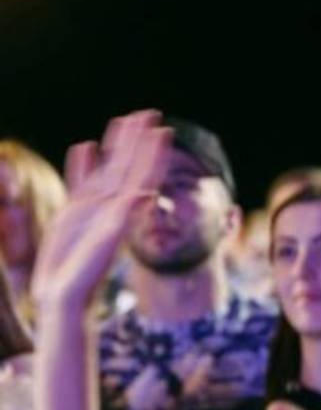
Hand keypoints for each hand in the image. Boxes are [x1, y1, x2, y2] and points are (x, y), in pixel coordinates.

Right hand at [32, 111, 170, 310]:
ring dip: (116, 146)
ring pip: (107, 168)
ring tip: (123, 121)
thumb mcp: (105, 245)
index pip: (141, 174)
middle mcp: (111, 206)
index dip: (152, 152)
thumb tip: (146, 194)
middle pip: (128, 165)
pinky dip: (85, 163)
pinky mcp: (75, 214)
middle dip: (138, 140)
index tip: (164, 128)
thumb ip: (122, 218)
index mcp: (121, 210)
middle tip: (150, 113)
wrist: (67, 296)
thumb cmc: (85, 275)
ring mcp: (93, 208)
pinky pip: (82, 180)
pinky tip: (86, 146)